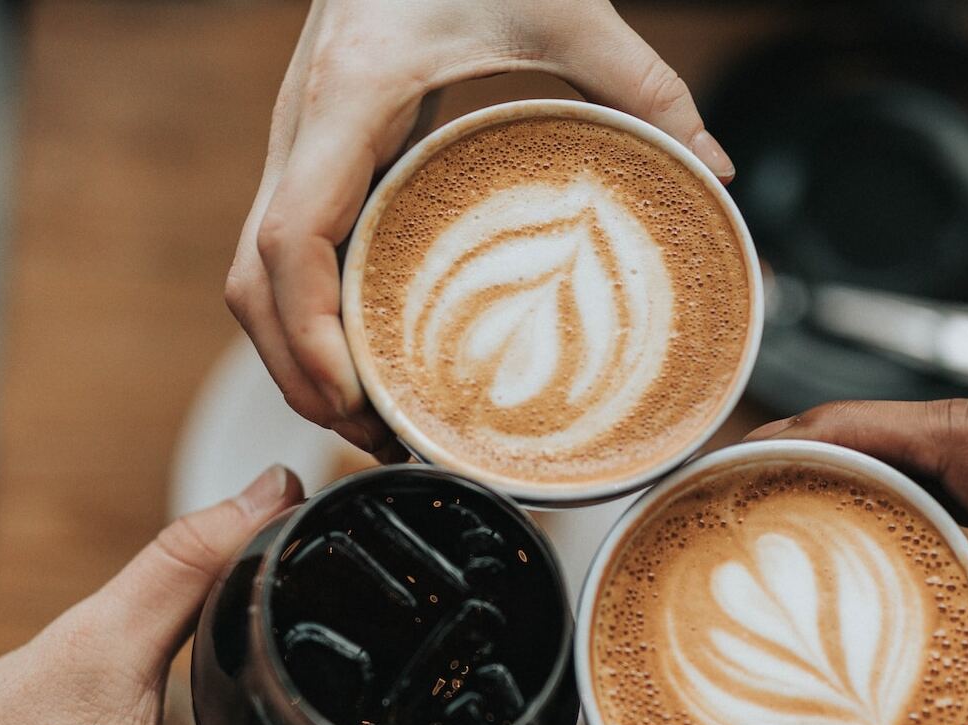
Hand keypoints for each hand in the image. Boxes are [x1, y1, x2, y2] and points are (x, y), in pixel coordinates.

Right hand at [226, 0, 733, 454]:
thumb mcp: (562, 5)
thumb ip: (642, 81)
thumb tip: (714, 166)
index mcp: (346, 99)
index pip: (287, 240)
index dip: (306, 334)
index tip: (354, 397)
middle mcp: (301, 128)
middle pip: (253, 284)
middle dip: (299, 373)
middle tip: (376, 439)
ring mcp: (299, 142)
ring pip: (255, 276)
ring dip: (297, 355)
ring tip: (372, 419)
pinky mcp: (318, 152)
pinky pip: (287, 251)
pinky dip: (310, 314)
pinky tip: (367, 351)